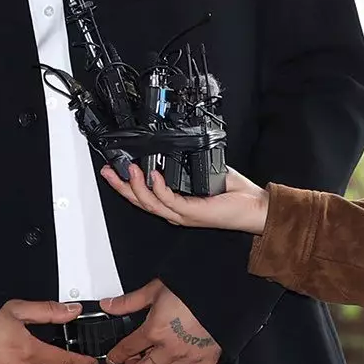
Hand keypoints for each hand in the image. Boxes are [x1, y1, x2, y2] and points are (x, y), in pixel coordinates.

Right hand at [100, 162, 269, 234]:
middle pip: (139, 201)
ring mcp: (183, 214)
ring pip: (149, 203)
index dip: (126, 184)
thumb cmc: (236, 196)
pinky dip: (158, 187)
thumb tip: (176, 148)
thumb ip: (188, 165)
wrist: (255, 208)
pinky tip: (153, 174)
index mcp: (177, 204)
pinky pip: (168, 201)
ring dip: (135, 185)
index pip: (145, 196)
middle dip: (120, 186)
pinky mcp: (192, 213)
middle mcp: (176, 212)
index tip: (114, 169)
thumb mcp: (206, 173)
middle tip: (108, 171)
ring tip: (129, 168)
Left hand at [101, 279, 220, 363]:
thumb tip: (109, 305)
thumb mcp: (154, 289)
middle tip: (134, 359)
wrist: (221, 294)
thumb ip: (129, 301)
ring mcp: (188, 358)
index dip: (116, 355)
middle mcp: (169, 349)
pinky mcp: (206, 363)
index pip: (128, 349)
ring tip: (156, 360)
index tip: (114, 358)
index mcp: (154, 330)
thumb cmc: (191, 290)